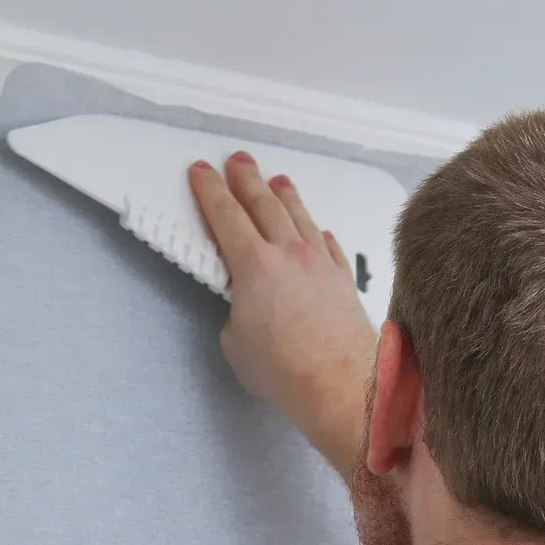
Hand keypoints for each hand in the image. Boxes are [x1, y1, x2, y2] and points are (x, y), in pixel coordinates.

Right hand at [190, 152, 377, 474]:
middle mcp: (289, 254)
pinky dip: (318, 232)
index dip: (210, 189)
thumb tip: (248, 308)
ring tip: (277, 179)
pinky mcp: (343, 280)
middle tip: (237, 160)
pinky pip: (329, 245)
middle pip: (264, 204)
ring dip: (285, 195)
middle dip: (246, 179)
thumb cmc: (284, 370)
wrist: (340, 385)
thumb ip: (237, 312)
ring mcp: (321, 263)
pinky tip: (318, 229)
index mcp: (253, 265)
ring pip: (300, 216)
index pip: (226, 215)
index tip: (202, 170)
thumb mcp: (236, 342)